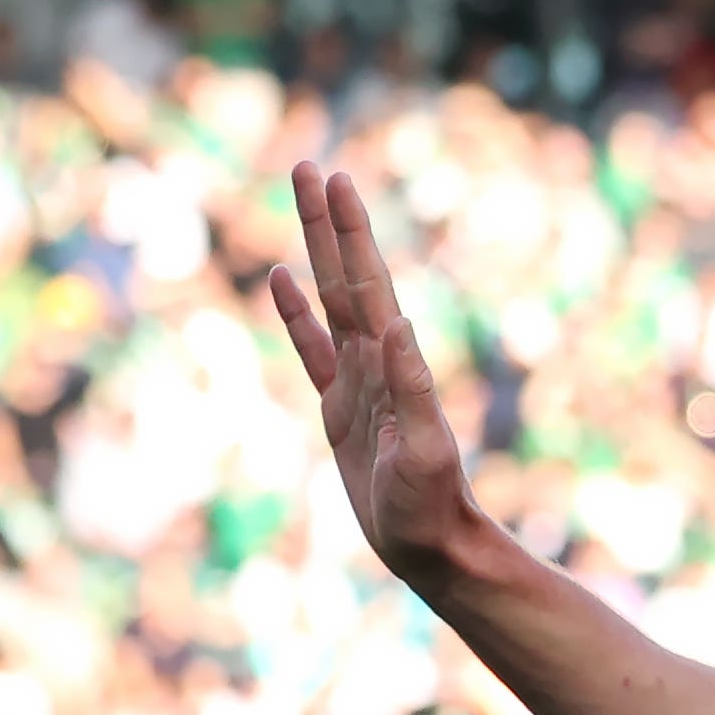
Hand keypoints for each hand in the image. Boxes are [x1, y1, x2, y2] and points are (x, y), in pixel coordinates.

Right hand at [269, 163, 482, 587]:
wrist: (432, 547)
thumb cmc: (430, 507)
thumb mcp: (422, 452)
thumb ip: (412, 390)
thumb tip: (397, 324)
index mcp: (392, 365)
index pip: (365, 284)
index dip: (349, 234)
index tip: (336, 181)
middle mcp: (375, 363)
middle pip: (345, 277)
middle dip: (328, 223)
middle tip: (310, 167)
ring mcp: (357, 382)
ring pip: (328, 301)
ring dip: (314, 252)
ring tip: (301, 201)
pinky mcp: (340, 409)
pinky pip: (312, 349)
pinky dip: (296, 314)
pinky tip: (282, 279)